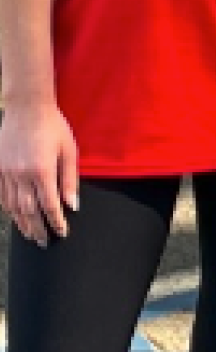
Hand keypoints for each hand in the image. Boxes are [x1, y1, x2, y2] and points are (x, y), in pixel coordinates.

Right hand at [0, 99, 79, 243]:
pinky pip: (2, 195)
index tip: (62, 233)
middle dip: (38, 229)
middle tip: (45, 242)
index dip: (56, 222)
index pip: (49, 206)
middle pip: (29, 211)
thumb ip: (70, 180)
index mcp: (41, 171)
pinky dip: (9, 209)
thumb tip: (73, 206)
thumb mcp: (69, 152)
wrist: (26, 108)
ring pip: (13, 206)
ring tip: (31, 235)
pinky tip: (15, 217)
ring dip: (22, 223)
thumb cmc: (54, 128)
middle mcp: (20, 175)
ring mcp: (6, 172)